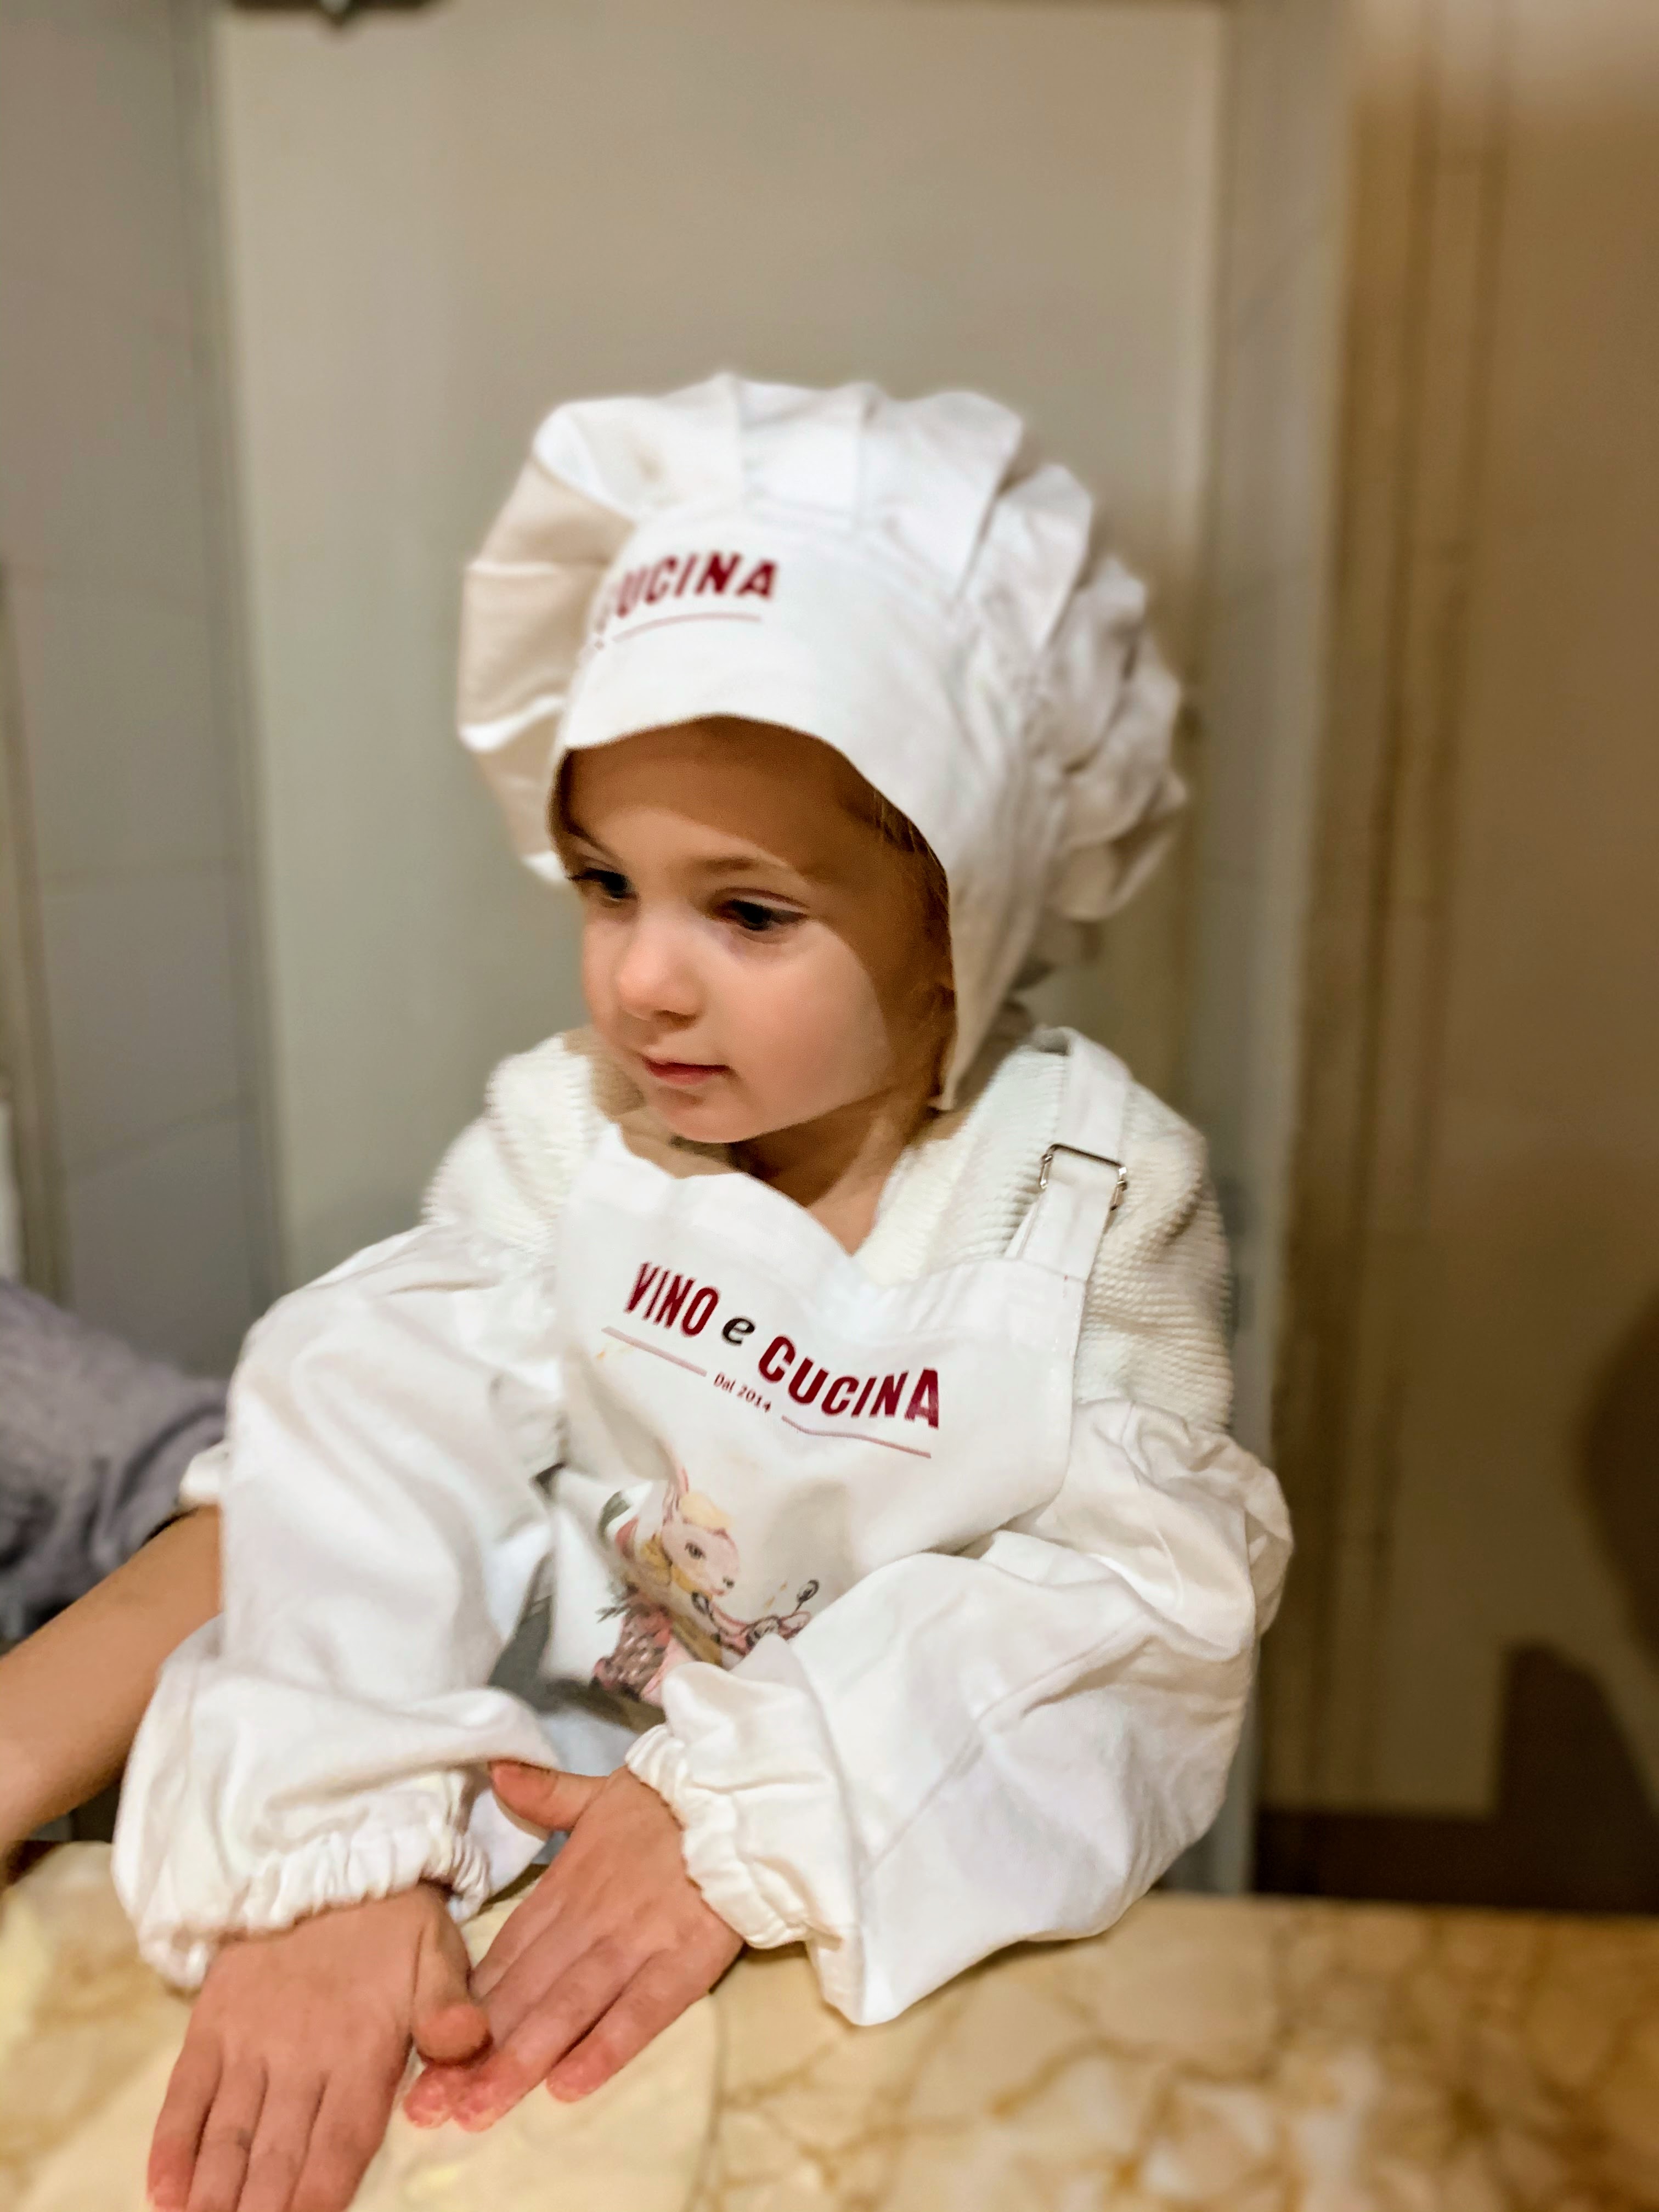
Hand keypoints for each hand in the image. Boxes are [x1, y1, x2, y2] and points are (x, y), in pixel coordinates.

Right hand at [148, 1881, 486, 2211]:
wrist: (330, 1855)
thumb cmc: (393, 1923)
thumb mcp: (438, 1954)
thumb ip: (448, 2006)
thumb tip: (469, 2041)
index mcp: (363, 2046)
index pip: (342, 2140)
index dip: (321, 2192)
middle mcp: (301, 2054)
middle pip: (277, 2153)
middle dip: (262, 2208)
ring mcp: (250, 2042)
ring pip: (230, 2135)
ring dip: (214, 2192)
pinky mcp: (212, 2024)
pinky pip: (187, 2094)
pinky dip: (173, 2145)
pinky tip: (165, 2192)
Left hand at [404, 1762, 740, 2128]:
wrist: (740, 1790)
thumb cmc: (673, 1798)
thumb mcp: (602, 1792)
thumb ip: (547, 1795)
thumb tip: (499, 1774)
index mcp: (566, 1885)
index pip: (504, 1957)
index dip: (462, 2008)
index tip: (424, 2055)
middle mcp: (590, 1919)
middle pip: (522, 1994)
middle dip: (473, 2054)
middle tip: (430, 2109)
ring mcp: (635, 1941)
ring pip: (567, 2008)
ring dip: (520, 2060)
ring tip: (478, 2110)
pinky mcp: (684, 1959)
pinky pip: (640, 2011)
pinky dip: (603, 2047)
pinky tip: (566, 2086)